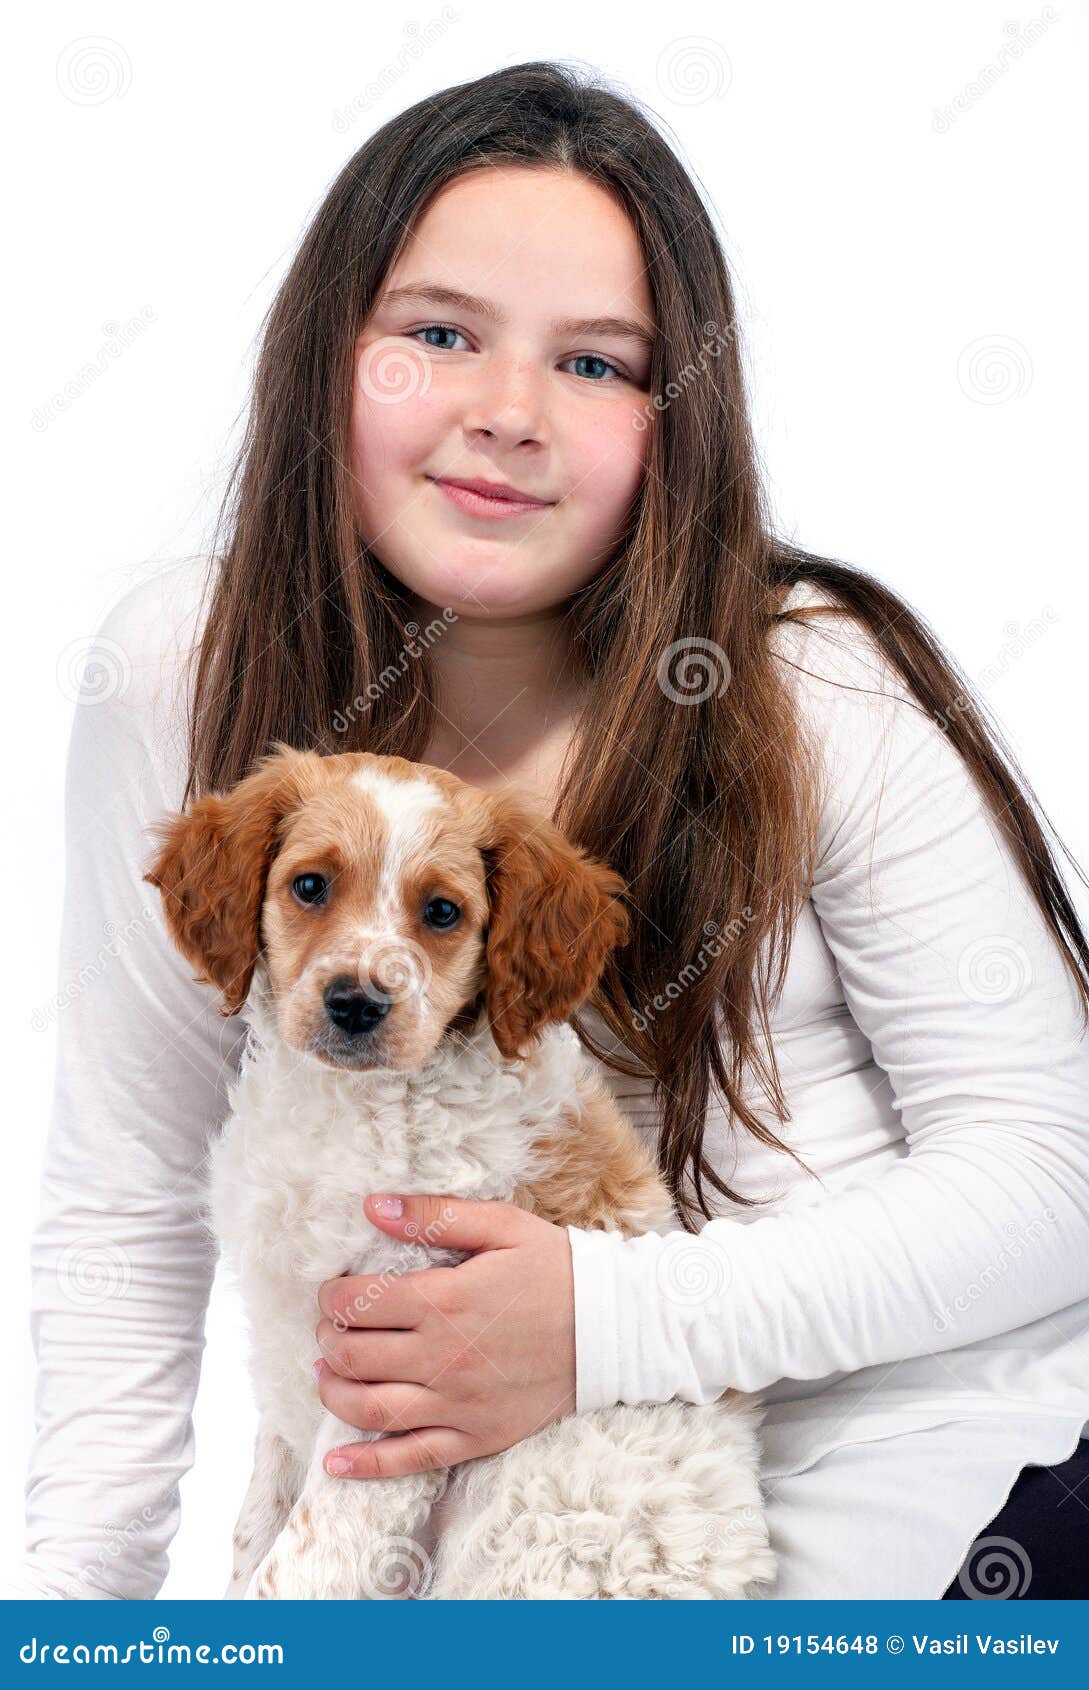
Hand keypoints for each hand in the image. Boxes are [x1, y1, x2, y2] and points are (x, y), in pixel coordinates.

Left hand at [313, 1192, 576, 1478]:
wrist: (613, 1327)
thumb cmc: (555, 1270)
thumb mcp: (501, 1225)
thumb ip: (435, 1216)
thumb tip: (373, 1206)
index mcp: (445, 1300)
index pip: (358, 1302)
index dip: (331, 1296)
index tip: (331, 1291)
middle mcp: (443, 1356)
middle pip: (353, 1355)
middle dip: (327, 1338)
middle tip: (329, 1327)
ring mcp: (457, 1404)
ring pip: (368, 1408)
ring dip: (332, 1392)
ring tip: (326, 1374)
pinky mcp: (475, 1437)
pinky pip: (410, 1458)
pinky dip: (366, 1465)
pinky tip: (335, 1463)